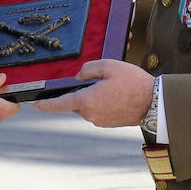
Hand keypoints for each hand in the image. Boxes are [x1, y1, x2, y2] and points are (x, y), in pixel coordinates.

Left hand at [33, 59, 153, 127]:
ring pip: (88, 106)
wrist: (154, 103)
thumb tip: (79, 77)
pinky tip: (116, 94)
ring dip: (94, 96)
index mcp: (88, 100)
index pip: (60, 104)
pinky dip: (102, 102)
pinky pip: (98, 110)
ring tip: (113, 86)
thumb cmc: (133, 83)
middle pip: (76, 101)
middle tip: (101, 80)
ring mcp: (100, 121)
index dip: (46, 105)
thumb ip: (89, 69)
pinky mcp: (108, 123)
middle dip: (82, 91)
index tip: (36, 105)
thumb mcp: (109, 66)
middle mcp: (91, 114)